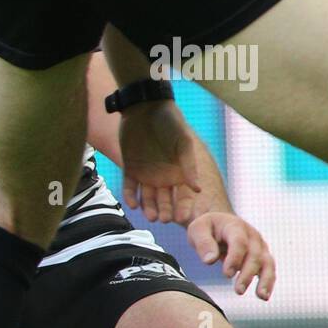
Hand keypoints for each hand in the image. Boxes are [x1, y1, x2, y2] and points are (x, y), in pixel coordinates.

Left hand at [119, 100, 202, 218]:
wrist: (144, 108)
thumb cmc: (169, 123)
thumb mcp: (182, 142)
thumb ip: (189, 165)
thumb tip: (197, 189)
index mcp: (180, 172)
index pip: (183, 196)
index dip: (183, 207)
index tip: (182, 218)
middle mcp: (164, 176)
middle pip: (165, 200)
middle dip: (165, 211)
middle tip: (164, 219)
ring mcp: (146, 174)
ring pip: (147, 197)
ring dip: (148, 207)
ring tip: (150, 216)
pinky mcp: (130, 169)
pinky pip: (129, 187)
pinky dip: (131, 195)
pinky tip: (133, 204)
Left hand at [187, 211, 275, 298]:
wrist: (219, 223)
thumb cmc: (206, 228)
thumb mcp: (197, 229)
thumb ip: (203, 243)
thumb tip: (209, 261)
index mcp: (235, 226)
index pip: (239, 242)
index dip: (235, 258)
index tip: (227, 274)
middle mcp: (252, 236)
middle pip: (254, 255)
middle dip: (248, 274)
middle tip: (239, 291)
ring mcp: (259, 246)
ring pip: (267, 263)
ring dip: (266, 280)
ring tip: (262, 297)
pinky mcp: (262, 256)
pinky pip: (269, 269)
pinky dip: (268, 282)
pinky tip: (263, 296)